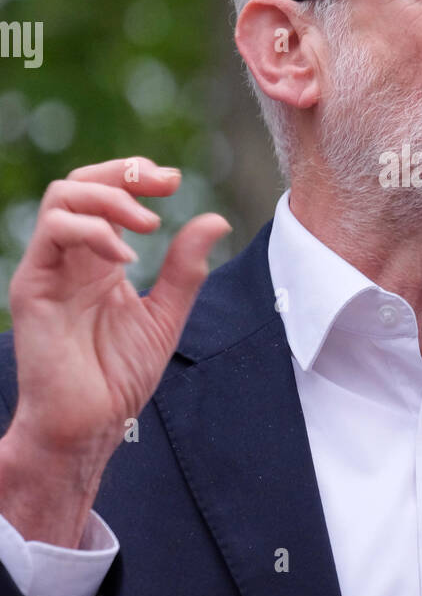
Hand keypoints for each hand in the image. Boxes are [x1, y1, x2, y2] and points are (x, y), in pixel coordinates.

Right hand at [0, 157, 230, 544]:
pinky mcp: (34, 286)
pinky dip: (93, 231)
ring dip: (111, 197)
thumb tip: (215, 218)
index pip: (107, 194)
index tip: (175, 180)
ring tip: (149, 223)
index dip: (137, 176)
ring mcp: (50, 268)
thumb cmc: (119, 377)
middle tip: (165, 183)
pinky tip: (124, 258)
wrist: (90, 423)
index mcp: (100, 259)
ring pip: (63, 198)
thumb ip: (185, 268)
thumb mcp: (165, 315)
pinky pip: (54, 234)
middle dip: (124, 172)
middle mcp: (72, 257)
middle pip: (81, 183)